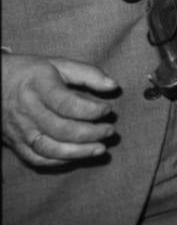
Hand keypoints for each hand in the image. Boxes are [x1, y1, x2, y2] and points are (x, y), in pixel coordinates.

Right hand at [2, 54, 116, 165]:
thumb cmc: (31, 72)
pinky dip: (59, 161)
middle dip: (90, 134)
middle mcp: (27, 110)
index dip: (91, 110)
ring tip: (100, 149)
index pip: (66, 104)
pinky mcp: (15, 142)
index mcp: (39, 87)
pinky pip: (36, 158)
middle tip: (110, 131)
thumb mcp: (59, 64)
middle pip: (61, 129)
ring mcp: (20, 130)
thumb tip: (113, 86)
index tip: (108, 110)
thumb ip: (88, 73)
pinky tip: (78, 156)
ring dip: (78, 152)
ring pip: (49, 149)